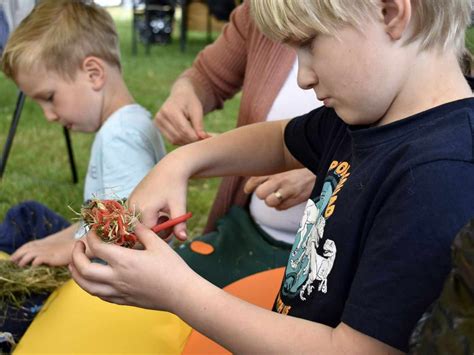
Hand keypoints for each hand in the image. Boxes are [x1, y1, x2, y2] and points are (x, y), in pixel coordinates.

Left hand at [10, 235, 74, 266]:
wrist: (85, 245)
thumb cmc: (75, 248)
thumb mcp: (62, 248)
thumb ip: (53, 250)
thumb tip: (46, 257)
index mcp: (47, 242)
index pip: (29, 244)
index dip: (20, 250)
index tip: (14, 257)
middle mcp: (46, 245)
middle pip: (26, 248)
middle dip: (17, 255)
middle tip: (12, 261)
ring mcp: (49, 251)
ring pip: (29, 254)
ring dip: (22, 260)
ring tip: (19, 265)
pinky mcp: (52, 257)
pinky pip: (37, 260)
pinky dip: (32, 263)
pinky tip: (31, 267)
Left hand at [70, 223, 192, 311]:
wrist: (181, 293)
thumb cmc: (172, 267)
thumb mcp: (158, 244)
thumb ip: (142, 231)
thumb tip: (132, 221)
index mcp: (124, 260)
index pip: (97, 247)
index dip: (91, 237)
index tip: (92, 230)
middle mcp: (116, 278)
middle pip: (83, 269)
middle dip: (76, 256)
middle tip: (78, 246)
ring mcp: (118, 291)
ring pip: (86, 286)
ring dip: (76, 274)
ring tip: (75, 264)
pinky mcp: (123, 300)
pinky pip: (99, 295)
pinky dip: (90, 286)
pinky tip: (92, 279)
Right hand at [127, 154, 189, 240]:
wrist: (169, 168)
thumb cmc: (176, 187)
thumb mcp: (179, 206)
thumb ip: (179, 225)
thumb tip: (183, 239)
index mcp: (144, 210)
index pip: (149, 235)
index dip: (162, 234)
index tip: (172, 227)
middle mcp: (132, 208)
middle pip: (142, 231)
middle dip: (157, 230)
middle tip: (168, 219)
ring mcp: (129, 204)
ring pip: (139, 225)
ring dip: (151, 223)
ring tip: (163, 214)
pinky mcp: (129, 201)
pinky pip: (136, 217)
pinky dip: (146, 217)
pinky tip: (156, 209)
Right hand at [154, 79, 210, 144]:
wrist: (180, 95)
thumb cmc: (190, 101)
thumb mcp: (197, 110)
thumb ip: (199, 125)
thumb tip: (204, 138)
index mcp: (170, 110)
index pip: (184, 129)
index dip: (195, 137)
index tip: (205, 139)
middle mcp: (161, 116)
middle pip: (179, 136)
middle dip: (192, 140)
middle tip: (203, 140)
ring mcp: (157, 122)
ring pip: (174, 140)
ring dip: (187, 142)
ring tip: (197, 138)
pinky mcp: (157, 126)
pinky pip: (171, 139)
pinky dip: (181, 141)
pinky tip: (189, 137)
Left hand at [243, 168, 315, 209]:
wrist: (323, 169)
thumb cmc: (303, 167)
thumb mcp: (286, 165)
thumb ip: (272, 170)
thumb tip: (254, 180)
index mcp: (277, 169)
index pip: (255, 179)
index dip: (249, 187)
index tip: (248, 189)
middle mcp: (281, 180)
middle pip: (260, 194)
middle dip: (261, 195)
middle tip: (266, 193)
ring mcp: (289, 190)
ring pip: (269, 202)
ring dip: (271, 201)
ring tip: (277, 196)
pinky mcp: (296, 199)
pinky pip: (280, 208)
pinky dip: (281, 206)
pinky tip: (286, 199)